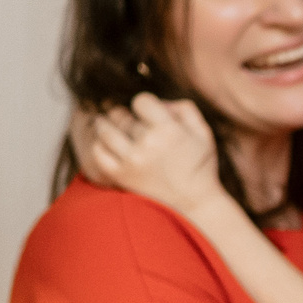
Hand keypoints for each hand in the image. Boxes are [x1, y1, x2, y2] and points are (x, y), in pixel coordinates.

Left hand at [72, 93, 224, 216]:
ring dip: (105, 123)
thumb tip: (159, 102)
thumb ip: (183, 108)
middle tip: (128, 119)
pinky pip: (99, 153)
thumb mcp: (203, 131)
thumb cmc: (200, 164)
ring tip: (107, 122)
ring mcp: (132, 161)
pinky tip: (105, 142)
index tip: (147, 111)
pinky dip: (99, 144)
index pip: (141, 100)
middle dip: (124, 113)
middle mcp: (148, 144)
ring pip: (105, 130)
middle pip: (122, 115)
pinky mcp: (121, 176)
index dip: (143, 103)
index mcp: (168, 130)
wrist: (194, 202)